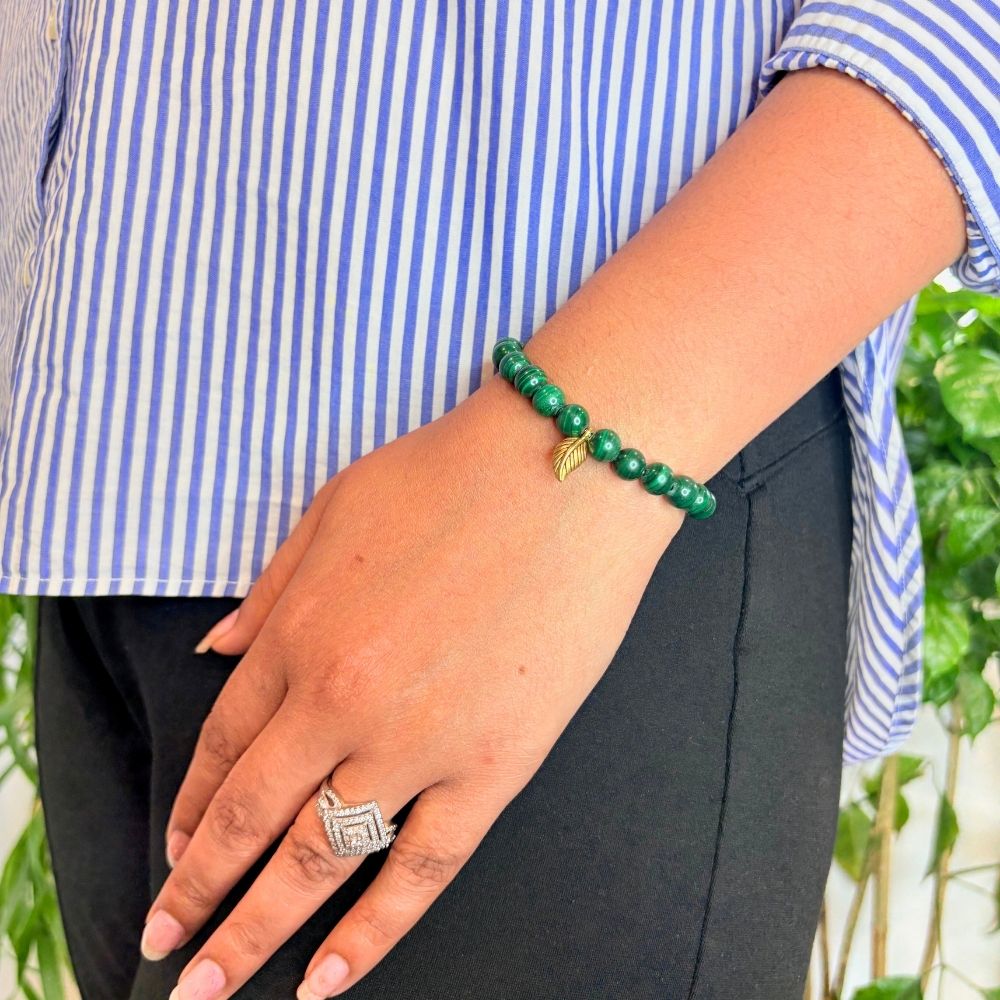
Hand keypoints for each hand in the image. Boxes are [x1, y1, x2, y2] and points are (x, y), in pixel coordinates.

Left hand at [142, 373, 681, 998]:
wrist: (565, 473)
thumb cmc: (452, 475)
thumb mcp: (333, 508)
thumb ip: (269, 588)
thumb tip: (218, 650)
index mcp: (297, 633)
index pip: (222, 747)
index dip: (192, 811)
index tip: (177, 855)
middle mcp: (339, 702)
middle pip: (249, 822)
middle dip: (198, 898)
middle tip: (164, 949)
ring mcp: (415, 743)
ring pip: (318, 862)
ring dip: (256, 934)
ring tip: (212, 987)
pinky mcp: (492, 767)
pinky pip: (421, 871)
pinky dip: (372, 934)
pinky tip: (330, 978)